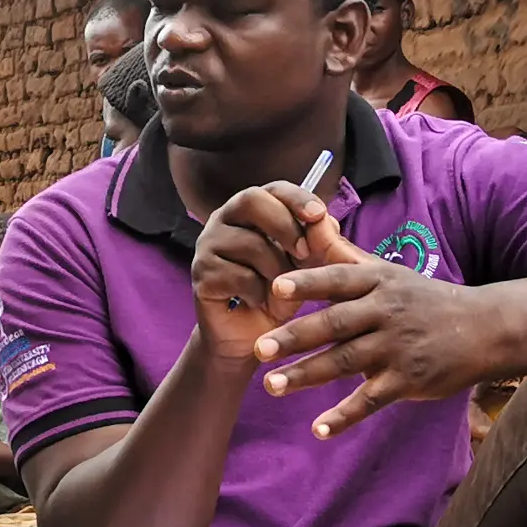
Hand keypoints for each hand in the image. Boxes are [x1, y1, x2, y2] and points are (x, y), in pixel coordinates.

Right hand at [193, 180, 365, 360]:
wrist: (253, 337)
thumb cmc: (279, 294)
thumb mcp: (307, 267)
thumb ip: (318, 242)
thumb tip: (325, 222)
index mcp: (251, 210)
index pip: (273, 189)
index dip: (296, 198)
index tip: (319, 214)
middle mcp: (225, 220)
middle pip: (251, 200)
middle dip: (285, 225)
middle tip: (304, 253)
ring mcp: (208, 245)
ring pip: (250, 243)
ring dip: (276, 270)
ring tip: (281, 289)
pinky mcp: (201, 274)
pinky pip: (238, 275)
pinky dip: (257, 292)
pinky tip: (257, 302)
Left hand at [252, 264, 511, 437]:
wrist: (484, 329)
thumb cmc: (424, 299)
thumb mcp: (389, 272)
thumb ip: (346, 257)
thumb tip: (311, 225)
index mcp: (378, 283)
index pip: (338, 280)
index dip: (308, 283)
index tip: (276, 287)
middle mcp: (386, 312)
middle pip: (335, 324)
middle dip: (295, 336)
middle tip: (259, 348)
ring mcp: (397, 348)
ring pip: (346, 362)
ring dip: (307, 375)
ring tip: (272, 386)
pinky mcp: (408, 381)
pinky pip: (371, 400)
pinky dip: (345, 416)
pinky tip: (319, 429)